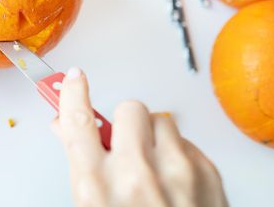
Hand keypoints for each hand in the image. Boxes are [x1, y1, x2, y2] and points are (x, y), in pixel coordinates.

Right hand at [53, 68, 227, 206]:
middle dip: (124, 123)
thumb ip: (80, 163)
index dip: (72, 93)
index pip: (79, 121)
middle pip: (128, 109)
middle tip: (125, 145)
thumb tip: (66, 126)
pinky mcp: (208, 173)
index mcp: (98, 187)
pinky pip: (186, 141)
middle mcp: (137, 174)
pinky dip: (177, 155)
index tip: (72, 79)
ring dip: (154, 138)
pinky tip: (174, 181)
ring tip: (154, 167)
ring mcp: (177, 171)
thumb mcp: (92, 206)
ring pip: (161, 120)